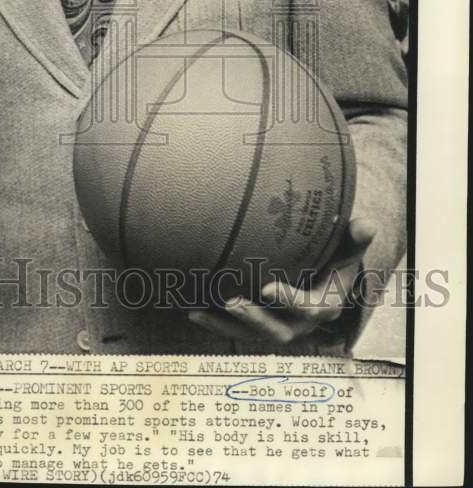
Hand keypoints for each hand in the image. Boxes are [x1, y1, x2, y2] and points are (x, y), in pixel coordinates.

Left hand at [189, 219, 375, 345]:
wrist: (324, 274)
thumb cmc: (334, 256)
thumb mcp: (347, 247)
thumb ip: (354, 238)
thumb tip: (367, 224)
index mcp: (325, 306)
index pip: (309, 309)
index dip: (289, 301)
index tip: (268, 287)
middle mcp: (301, 323)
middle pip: (278, 330)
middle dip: (254, 318)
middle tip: (231, 301)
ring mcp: (278, 326)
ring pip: (252, 334)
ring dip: (226, 324)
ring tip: (201, 309)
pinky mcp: (259, 324)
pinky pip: (236, 329)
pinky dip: (215, 322)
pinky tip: (192, 308)